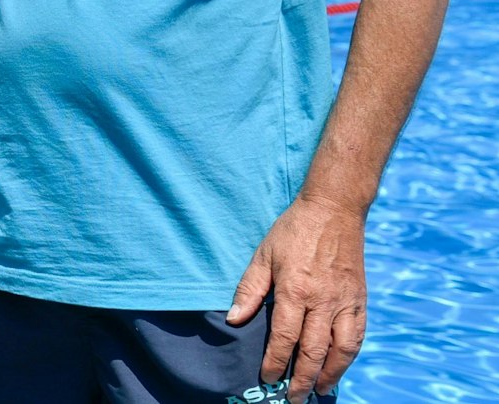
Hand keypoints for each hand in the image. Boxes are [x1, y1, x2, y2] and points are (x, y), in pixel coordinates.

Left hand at [227, 194, 368, 401]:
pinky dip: (349, 356)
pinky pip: (358, 335)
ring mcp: (346, 302)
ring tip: (319, 390)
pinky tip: (340, 366)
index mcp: (296, 290)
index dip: (275, 361)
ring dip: (331, 374)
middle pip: (314, 351)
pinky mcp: (360, 299)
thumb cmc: (292, 232)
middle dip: (303, 379)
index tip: (267, 379)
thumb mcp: (263, 256)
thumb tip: (233, 320)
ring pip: (342, 350)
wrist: (333, 210)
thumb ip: (249, 290)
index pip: (285, 337)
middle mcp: (324, 301)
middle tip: (294, 398)